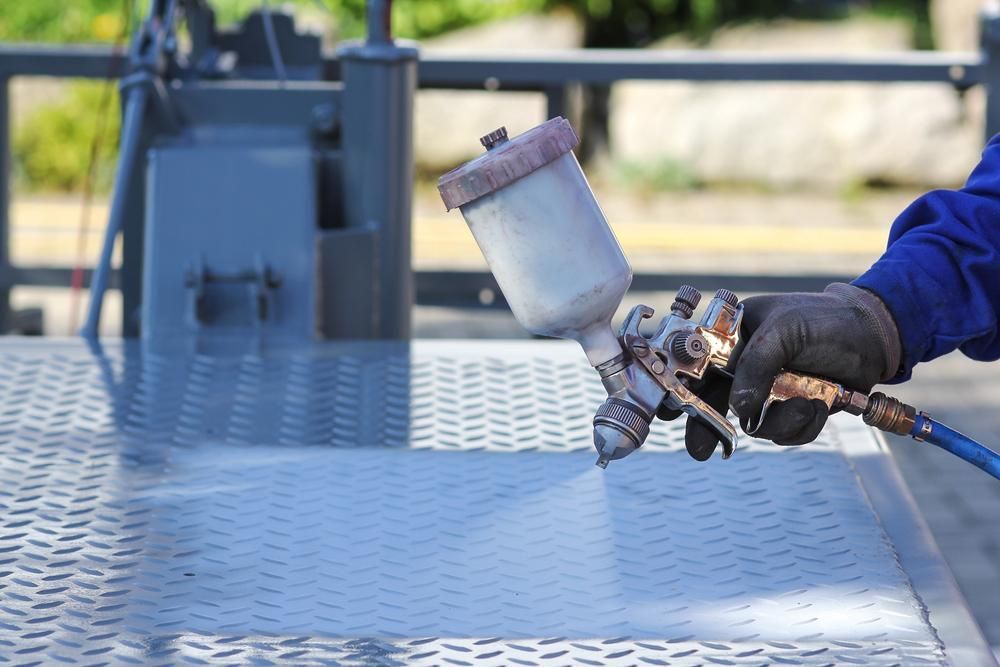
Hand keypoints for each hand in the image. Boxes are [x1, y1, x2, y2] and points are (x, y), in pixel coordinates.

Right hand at [659, 283, 901, 459]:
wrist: (875, 336)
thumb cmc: (823, 320)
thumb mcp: (783, 331)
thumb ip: (755, 366)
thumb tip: (738, 409)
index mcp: (732, 338)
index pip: (694, 365)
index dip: (679, 388)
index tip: (669, 413)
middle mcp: (744, 366)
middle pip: (713, 403)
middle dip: (706, 428)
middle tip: (700, 450)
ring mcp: (768, 389)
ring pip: (752, 424)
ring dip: (778, 423)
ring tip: (805, 406)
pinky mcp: (792, 408)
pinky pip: (783, 432)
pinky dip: (801, 426)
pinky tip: (819, 406)